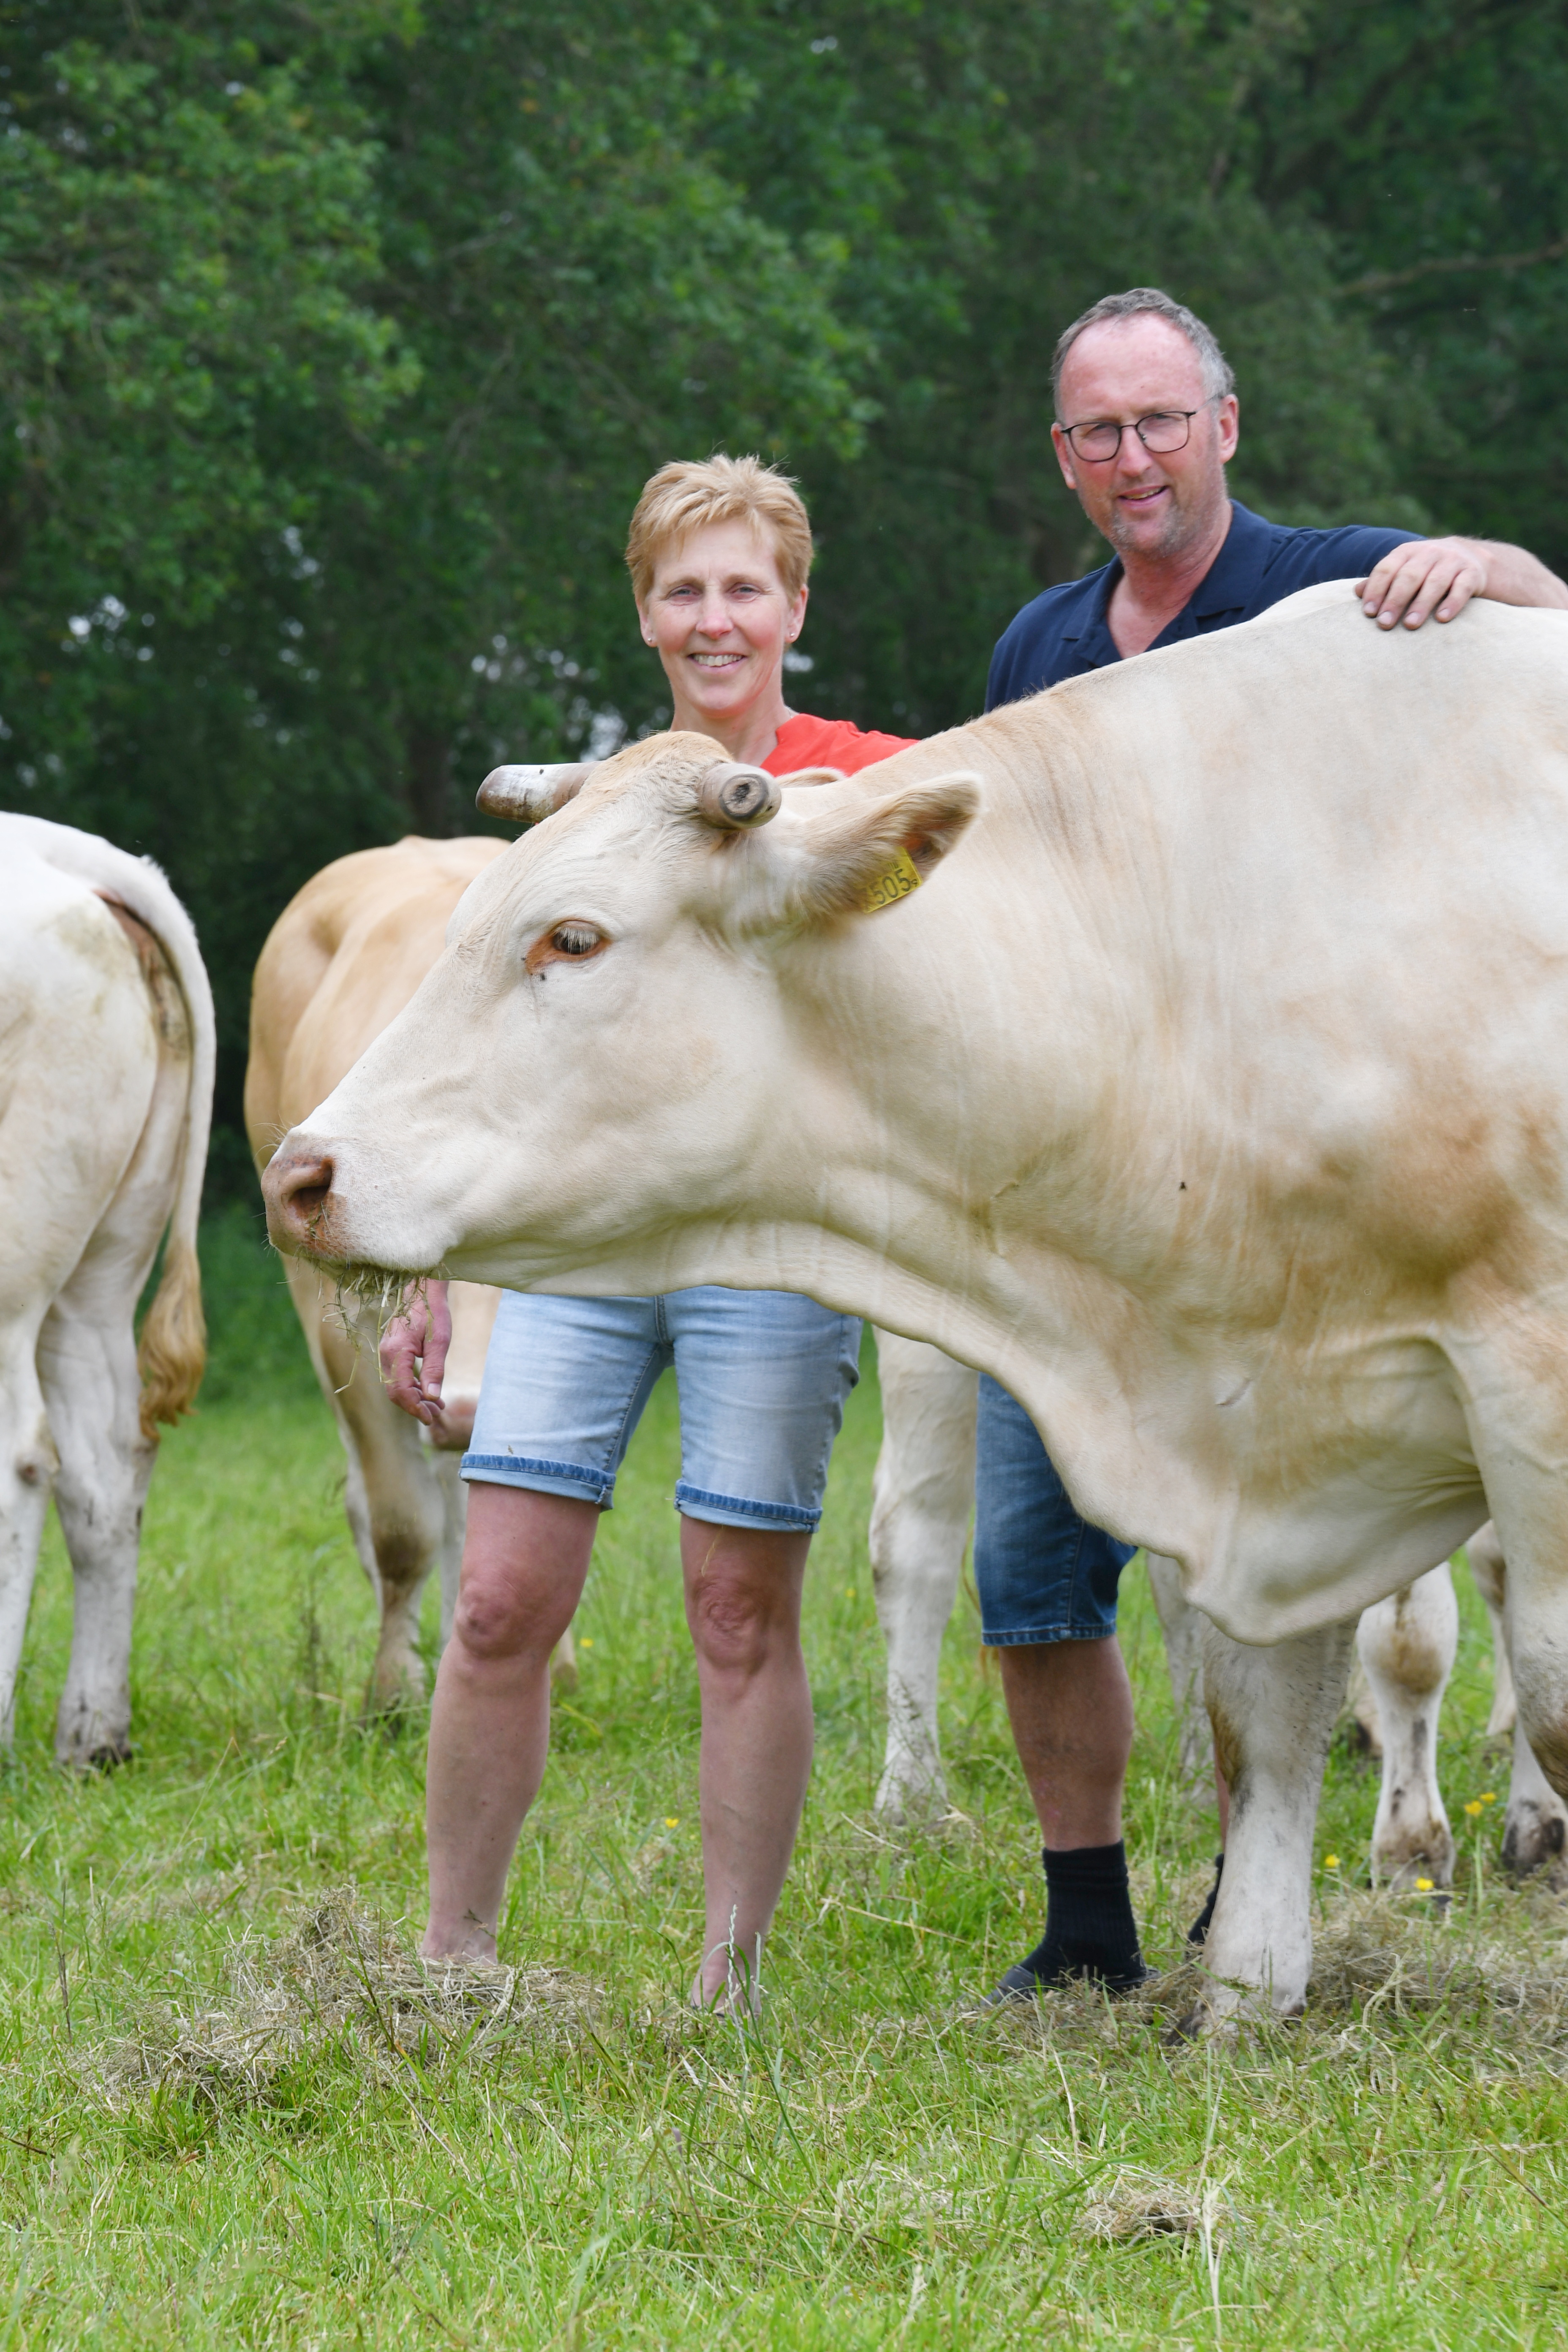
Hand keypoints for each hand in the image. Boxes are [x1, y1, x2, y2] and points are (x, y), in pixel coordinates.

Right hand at [379, 1279, 450, 1422]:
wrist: (422, 1290)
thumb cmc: (432, 1313)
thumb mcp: (439, 1342)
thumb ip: (434, 1370)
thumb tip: (433, 1397)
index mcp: (395, 1353)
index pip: (401, 1390)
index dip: (415, 1407)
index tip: (430, 1417)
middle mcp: (385, 1355)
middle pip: (395, 1392)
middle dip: (414, 1407)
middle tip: (435, 1415)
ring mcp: (386, 1353)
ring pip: (396, 1386)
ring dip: (414, 1399)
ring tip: (436, 1407)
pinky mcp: (391, 1352)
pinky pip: (397, 1376)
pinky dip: (412, 1387)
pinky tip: (428, 1392)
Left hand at [1354, 537, 1487, 630]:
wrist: (1471, 558)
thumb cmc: (1426, 571)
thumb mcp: (1404, 569)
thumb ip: (1383, 581)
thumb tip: (1357, 592)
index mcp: (1407, 552)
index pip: (1387, 568)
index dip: (1377, 590)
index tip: (1368, 613)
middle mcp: (1430, 552)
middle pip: (1409, 576)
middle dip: (1395, 600)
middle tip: (1384, 624)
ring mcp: (1453, 561)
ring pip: (1435, 582)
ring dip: (1421, 604)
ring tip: (1410, 625)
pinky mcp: (1472, 573)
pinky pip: (1462, 588)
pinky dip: (1452, 603)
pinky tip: (1442, 619)